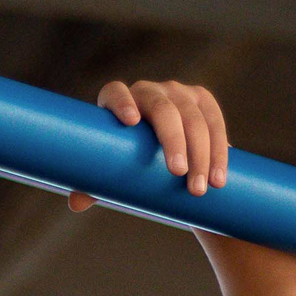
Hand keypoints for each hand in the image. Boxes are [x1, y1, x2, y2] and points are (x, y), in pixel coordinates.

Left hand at [68, 78, 228, 210]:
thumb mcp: (111, 174)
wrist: (164, 156)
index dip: (122, 102)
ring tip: (200, 188)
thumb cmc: (127, 163)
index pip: (115, 92)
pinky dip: (219, 151)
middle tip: (178, 173)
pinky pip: (215, 122)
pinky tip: (219, 176)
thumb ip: (93, 185)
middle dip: (174, 140)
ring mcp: (178, 93)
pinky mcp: (203, 101)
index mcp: (117, 101)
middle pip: (163, 109)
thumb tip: (76, 203)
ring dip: (201, 153)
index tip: (131, 121)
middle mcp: (149, 91)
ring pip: (193, 118)